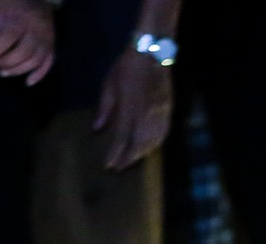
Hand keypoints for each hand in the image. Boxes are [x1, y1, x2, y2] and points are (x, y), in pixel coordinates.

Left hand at [0, 0, 54, 84]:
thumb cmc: (11, 5)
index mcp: (21, 18)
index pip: (9, 38)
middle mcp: (37, 30)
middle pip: (24, 52)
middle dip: (8, 62)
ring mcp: (47, 39)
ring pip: (35, 60)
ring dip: (19, 70)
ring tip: (5, 73)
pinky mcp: (52, 46)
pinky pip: (48, 63)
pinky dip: (39, 75)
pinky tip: (28, 82)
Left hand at [94, 49, 172, 170]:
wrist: (152, 54)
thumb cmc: (126, 67)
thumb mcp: (109, 85)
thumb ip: (104, 109)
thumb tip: (97, 129)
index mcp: (130, 109)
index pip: (122, 138)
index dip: (116, 154)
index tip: (108, 166)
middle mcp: (146, 116)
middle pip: (139, 144)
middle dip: (130, 158)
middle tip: (120, 167)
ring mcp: (159, 115)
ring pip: (153, 142)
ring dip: (143, 153)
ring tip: (133, 161)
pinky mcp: (168, 112)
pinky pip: (163, 134)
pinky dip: (155, 144)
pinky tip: (150, 147)